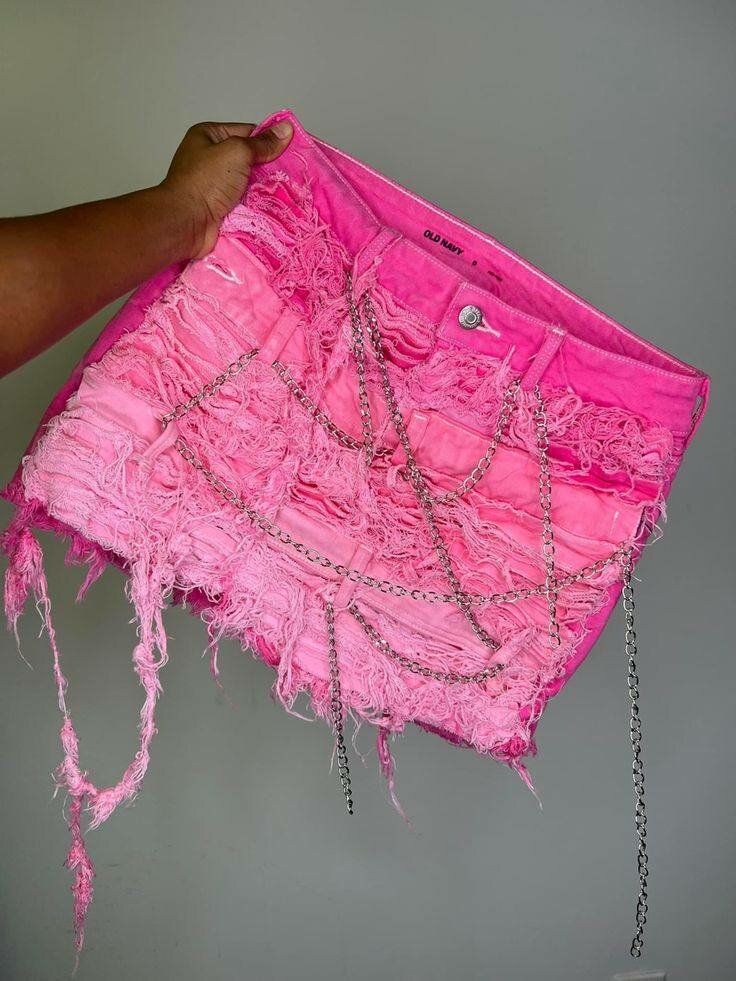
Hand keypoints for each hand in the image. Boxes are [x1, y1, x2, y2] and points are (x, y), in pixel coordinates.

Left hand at [159, 120, 293, 259]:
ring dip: (267, 188)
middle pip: (250, 159)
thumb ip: (262, 143)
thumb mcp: (237, 152)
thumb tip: (286, 129)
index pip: (247, 132)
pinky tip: (279, 207)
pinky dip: (260, 205)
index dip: (269, 139)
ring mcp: (217, 185)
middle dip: (270, 167)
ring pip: (251, 183)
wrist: (186, 223)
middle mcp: (211, 159)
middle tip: (295, 172)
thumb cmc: (206, 182)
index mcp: (209, 136)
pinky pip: (246, 202)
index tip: (293, 149)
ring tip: (293, 190)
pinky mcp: (222, 208)